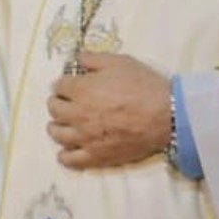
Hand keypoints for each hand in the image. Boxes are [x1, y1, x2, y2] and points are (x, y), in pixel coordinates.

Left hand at [46, 52, 170, 169]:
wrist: (165, 116)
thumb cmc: (143, 85)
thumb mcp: (119, 62)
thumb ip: (93, 59)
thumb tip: (76, 58)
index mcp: (81, 89)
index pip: (58, 86)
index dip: (63, 83)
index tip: (69, 84)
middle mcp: (77, 114)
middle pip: (54, 109)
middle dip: (57, 103)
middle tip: (66, 102)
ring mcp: (85, 138)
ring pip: (57, 134)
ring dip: (57, 127)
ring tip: (63, 124)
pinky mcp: (96, 156)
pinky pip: (70, 160)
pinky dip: (65, 155)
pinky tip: (69, 149)